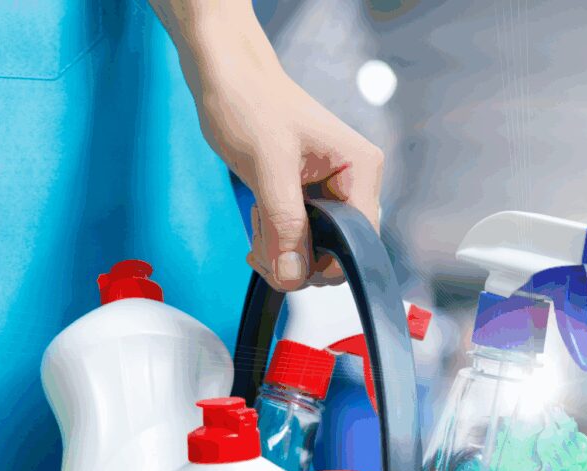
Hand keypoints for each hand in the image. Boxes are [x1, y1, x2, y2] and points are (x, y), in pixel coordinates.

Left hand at [151, 0, 383, 291]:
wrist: (225, 77)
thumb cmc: (249, 103)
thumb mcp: (267, 166)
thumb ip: (284, 224)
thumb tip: (293, 277)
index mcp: (361, 169)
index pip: (360, 241)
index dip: (324, 261)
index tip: (283, 261)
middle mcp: (354, 182)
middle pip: (340, 251)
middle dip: (297, 258)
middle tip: (261, 244)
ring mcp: (333, 191)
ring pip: (317, 250)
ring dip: (282, 251)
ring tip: (256, 224)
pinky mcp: (310, 197)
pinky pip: (301, 238)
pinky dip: (277, 242)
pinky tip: (258, 223)